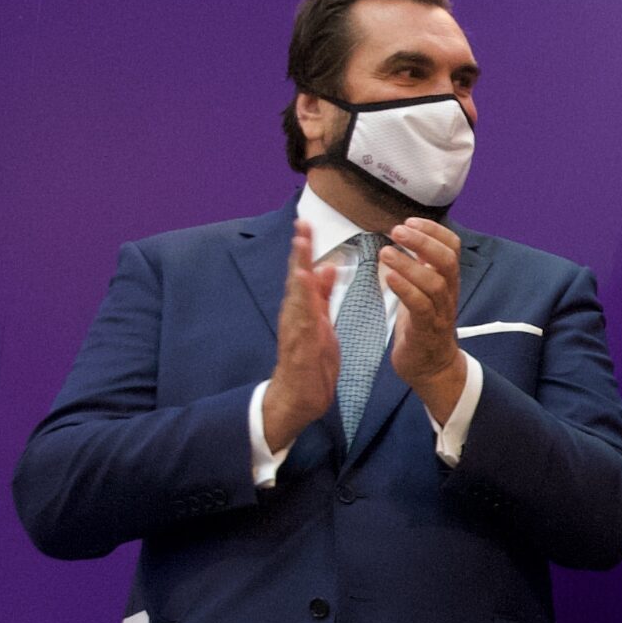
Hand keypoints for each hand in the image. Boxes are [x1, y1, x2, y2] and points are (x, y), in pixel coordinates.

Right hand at [261, 220, 340, 453]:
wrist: (299, 398)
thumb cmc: (311, 361)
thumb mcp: (321, 323)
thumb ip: (322, 297)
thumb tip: (326, 267)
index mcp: (304, 309)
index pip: (304, 272)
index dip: (305, 248)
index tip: (308, 223)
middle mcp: (295, 315)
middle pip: (296, 278)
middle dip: (299, 251)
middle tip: (302, 223)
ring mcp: (295, 331)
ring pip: (295, 296)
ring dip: (297, 270)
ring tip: (301, 246)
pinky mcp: (298, 348)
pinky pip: (300, 323)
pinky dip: (301, 303)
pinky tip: (304, 287)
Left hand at [382, 218, 467, 423]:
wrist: (430, 367)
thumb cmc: (422, 326)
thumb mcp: (423, 290)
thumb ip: (421, 266)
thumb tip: (410, 236)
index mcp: (448, 281)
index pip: (452, 247)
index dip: (434, 231)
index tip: (410, 220)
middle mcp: (449, 294)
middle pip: (448, 260)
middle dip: (423, 241)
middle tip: (397, 230)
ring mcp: (440, 313)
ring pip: (435, 282)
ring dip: (409, 264)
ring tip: (386, 252)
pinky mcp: (427, 330)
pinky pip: (421, 306)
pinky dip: (405, 289)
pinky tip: (388, 277)